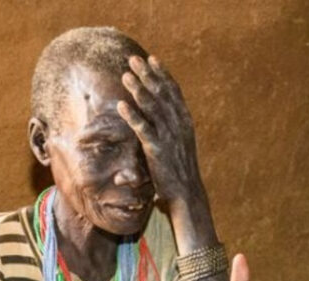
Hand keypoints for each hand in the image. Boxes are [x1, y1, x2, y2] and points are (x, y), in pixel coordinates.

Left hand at [117, 55, 205, 206]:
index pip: (174, 92)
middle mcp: (178, 125)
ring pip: (152, 107)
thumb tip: (163, 115)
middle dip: (147, 75)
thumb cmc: (180, 170)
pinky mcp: (157, 150)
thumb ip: (171, 127)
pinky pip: (143, 129)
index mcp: (185, 121)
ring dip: (138, 89)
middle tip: (133, 59)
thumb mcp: (179, 143)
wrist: (187, 194)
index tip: (152, 59)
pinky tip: (121, 105)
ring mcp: (169, 137)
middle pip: (162, 94)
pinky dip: (132, 115)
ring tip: (125, 76)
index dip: (162, 74)